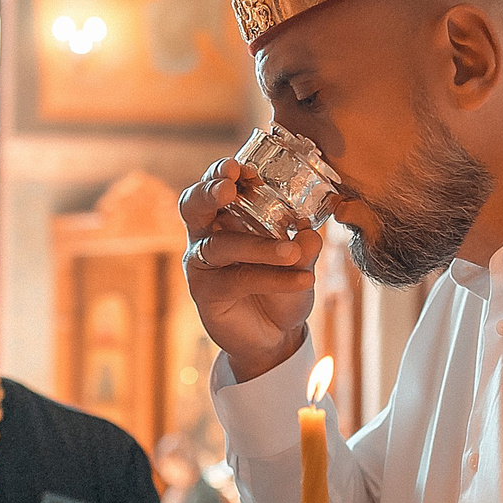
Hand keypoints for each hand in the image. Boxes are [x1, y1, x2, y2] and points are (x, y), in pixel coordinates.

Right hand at [179, 159, 320, 381]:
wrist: (276, 335)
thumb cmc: (282, 287)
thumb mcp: (301, 262)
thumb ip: (305, 244)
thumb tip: (310, 230)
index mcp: (226, 216)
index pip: (216, 185)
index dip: (222, 172)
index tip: (242, 166)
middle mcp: (207, 235)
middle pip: (192, 205)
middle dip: (209, 191)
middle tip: (230, 188)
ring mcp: (202, 266)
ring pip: (221, 246)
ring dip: (257, 246)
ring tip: (292, 251)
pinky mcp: (206, 294)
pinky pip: (236, 280)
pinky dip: (272, 279)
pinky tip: (303, 280)